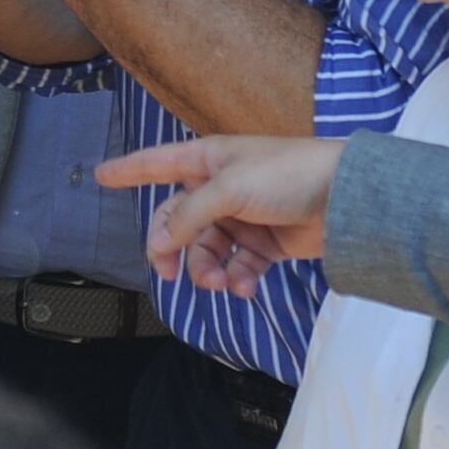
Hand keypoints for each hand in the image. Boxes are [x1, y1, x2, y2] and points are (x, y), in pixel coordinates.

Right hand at [96, 135, 340, 294]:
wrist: (349, 198)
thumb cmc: (289, 175)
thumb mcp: (230, 187)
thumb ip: (190, 215)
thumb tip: (161, 241)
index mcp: (208, 162)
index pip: (157, 164)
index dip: (128, 170)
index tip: (100, 175)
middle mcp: (221, 189)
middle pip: (178, 220)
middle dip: (170, 248)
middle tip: (167, 273)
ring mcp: (243, 217)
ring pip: (206, 249)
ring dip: (206, 269)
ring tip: (219, 283)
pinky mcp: (267, 243)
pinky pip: (238, 265)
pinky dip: (236, 279)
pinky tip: (242, 286)